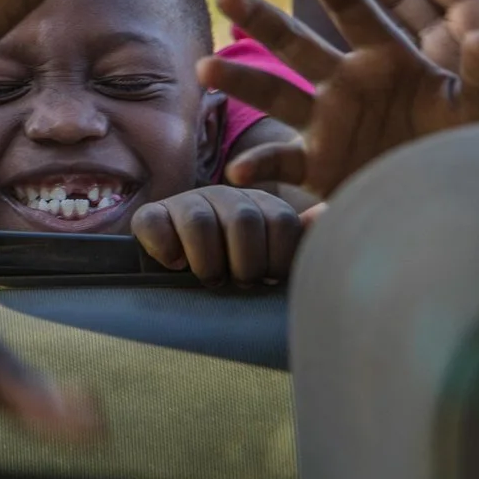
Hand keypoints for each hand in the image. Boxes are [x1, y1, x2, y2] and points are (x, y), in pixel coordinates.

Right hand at [131, 185, 301, 284]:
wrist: (181, 272)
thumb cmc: (235, 268)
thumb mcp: (272, 255)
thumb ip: (298, 237)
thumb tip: (327, 212)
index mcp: (260, 204)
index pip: (281, 222)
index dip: (278, 259)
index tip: (268, 278)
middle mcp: (224, 196)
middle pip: (243, 221)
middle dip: (244, 264)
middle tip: (239, 282)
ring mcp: (185, 202)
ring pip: (199, 222)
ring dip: (207, 262)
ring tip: (210, 278)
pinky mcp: (151, 216)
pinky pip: (155, 224)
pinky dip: (167, 251)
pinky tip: (176, 265)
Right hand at [203, 0, 478, 196]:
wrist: (458, 201)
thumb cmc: (474, 148)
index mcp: (390, 60)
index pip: (358, 13)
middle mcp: (349, 84)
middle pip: (297, 45)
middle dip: (263, 19)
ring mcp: (329, 124)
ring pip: (275, 95)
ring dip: (241, 81)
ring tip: (204, 67)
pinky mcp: (320, 167)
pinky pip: (282, 163)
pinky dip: (259, 166)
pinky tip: (237, 170)